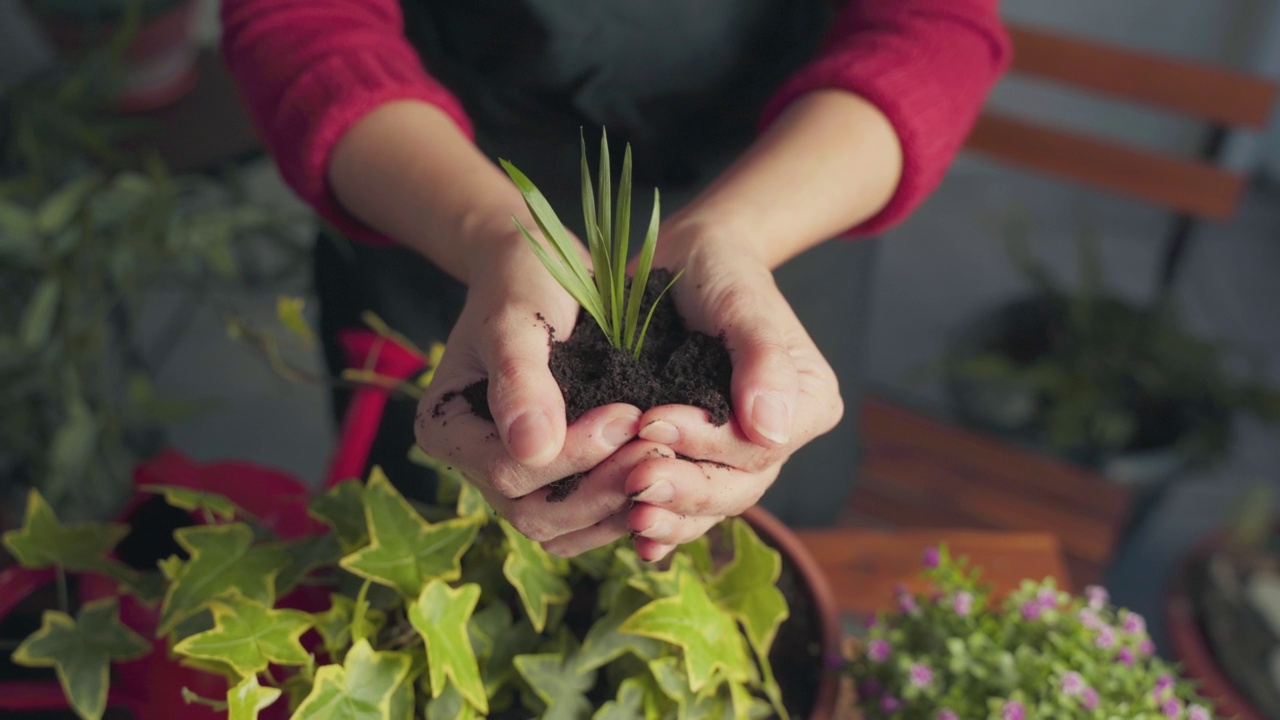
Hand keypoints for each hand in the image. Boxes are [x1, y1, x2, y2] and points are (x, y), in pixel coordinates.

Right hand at [414, 232, 643, 552]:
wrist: (543, 270)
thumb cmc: (522, 280)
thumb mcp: (517, 318)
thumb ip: (520, 379)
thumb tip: (533, 449)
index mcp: (446, 430)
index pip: (507, 472)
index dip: (572, 456)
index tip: (626, 417)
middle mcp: (475, 465)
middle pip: (535, 515)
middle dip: (600, 489)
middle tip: (657, 448)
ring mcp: (516, 479)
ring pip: (565, 529)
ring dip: (618, 506)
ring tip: (665, 463)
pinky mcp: (556, 479)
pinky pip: (587, 518)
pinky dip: (625, 506)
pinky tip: (666, 478)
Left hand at [622, 230, 843, 560]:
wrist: (685, 264)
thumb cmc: (721, 271)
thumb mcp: (742, 300)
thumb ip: (763, 358)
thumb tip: (771, 429)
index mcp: (805, 403)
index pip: (761, 446)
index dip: (708, 444)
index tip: (654, 423)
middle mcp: (776, 438)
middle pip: (737, 485)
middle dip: (686, 489)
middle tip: (635, 482)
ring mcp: (734, 455)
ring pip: (711, 505)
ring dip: (671, 516)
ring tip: (631, 517)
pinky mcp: (694, 458)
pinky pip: (684, 504)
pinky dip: (662, 524)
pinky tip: (635, 541)